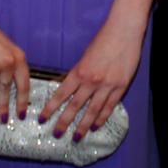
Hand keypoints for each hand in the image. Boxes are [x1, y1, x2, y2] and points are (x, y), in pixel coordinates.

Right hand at [0, 11, 29, 121]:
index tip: (21, 114)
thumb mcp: (5, 47)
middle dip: (4, 107)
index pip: (24, 84)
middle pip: (6, 91)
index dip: (23, 101)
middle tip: (3, 120)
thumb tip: (8, 85)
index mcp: (18, 57)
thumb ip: (9, 63)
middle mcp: (8, 64)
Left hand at [38, 21, 144, 140]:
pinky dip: (102, 117)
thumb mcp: (86, 55)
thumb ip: (80, 72)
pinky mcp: (121, 86)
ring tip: (76, 137)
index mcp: (79, 71)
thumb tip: (71, 88)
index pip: (61, 94)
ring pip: (92, 111)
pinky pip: (109, 106)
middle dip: (64, 122)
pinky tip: (96, 126)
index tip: (43, 119)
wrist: (124, 30)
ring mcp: (107, 85)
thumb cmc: (104, 38)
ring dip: (83, 126)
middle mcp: (91, 81)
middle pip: (74, 107)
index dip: (51, 108)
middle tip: (56, 134)